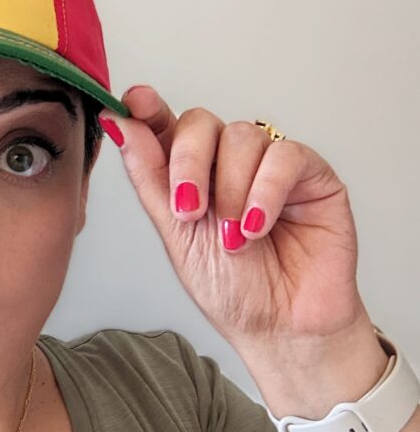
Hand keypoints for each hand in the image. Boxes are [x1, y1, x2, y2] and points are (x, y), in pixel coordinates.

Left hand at [99, 87, 370, 361]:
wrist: (279, 330)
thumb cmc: (232, 289)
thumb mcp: (176, 233)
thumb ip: (150, 176)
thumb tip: (119, 123)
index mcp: (192, 174)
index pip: (167, 126)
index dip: (149, 109)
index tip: (133, 100)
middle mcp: (229, 162)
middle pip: (200, 122)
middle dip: (188, 163)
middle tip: (189, 210)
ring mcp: (270, 165)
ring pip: (241, 136)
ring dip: (229, 188)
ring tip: (233, 237)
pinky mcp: (312, 175)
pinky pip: (284, 155)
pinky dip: (264, 192)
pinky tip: (257, 227)